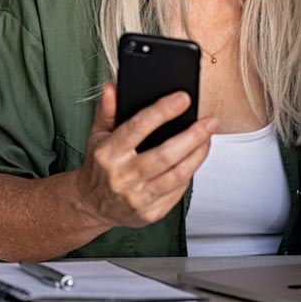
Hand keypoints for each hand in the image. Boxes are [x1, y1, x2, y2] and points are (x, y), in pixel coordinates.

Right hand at [72, 83, 217, 227]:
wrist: (91, 204)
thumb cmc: (99, 167)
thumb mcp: (96, 135)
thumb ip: (107, 110)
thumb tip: (113, 88)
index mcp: (108, 154)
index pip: (138, 127)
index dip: (163, 111)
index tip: (183, 99)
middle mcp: (122, 177)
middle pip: (166, 155)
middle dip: (193, 136)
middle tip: (209, 122)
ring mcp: (137, 198)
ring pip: (177, 175)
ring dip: (198, 155)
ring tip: (207, 139)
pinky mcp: (149, 213)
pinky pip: (177, 192)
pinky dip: (189, 174)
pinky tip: (193, 161)